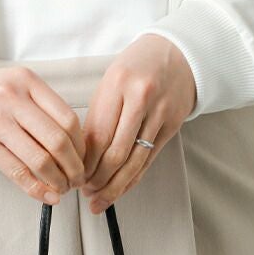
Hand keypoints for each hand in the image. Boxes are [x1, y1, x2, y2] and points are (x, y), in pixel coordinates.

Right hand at [0, 66, 86, 204]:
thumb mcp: (18, 88)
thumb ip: (45, 109)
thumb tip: (77, 148)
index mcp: (28, 82)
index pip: (68, 119)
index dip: (81, 147)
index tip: (84, 161)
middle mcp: (12, 98)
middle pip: (58, 141)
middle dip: (74, 168)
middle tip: (78, 180)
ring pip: (40, 160)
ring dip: (58, 181)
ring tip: (63, 189)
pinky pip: (18, 172)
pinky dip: (38, 189)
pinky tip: (48, 196)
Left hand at [80, 34, 196, 213]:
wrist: (178, 55)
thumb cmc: (136, 70)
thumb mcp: (110, 83)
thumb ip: (97, 117)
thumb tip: (82, 159)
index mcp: (117, 84)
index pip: (97, 135)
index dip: (84, 162)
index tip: (75, 176)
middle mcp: (140, 98)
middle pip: (115, 152)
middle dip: (97, 179)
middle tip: (85, 192)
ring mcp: (159, 113)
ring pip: (134, 162)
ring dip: (114, 186)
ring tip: (99, 199)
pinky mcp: (172, 126)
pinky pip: (149, 161)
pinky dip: (132, 180)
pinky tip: (120, 190)